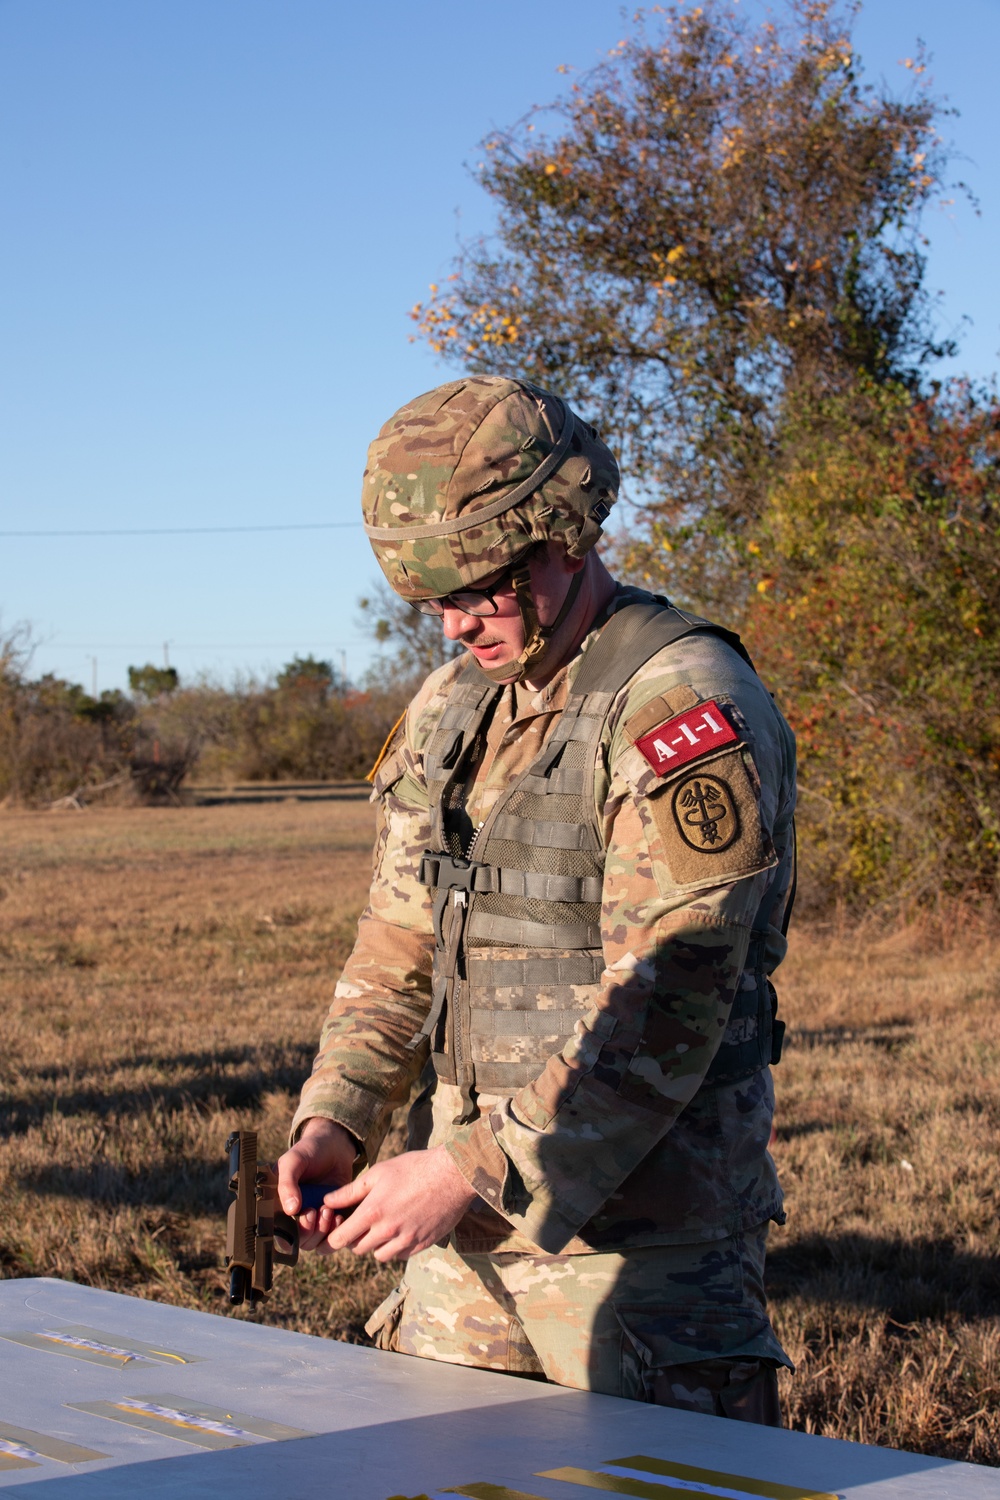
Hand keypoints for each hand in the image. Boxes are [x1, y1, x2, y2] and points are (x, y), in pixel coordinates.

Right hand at [276, 1117, 357, 1247]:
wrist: (334, 1146)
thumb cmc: (308, 1151)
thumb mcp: (292, 1161)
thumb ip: (287, 1184)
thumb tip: (290, 1210)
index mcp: (278, 1205)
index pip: (277, 1232)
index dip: (288, 1233)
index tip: (303, 1214)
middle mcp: (294, 1216)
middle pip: (297, 1242)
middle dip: (308, 1232)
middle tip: (316, 1211)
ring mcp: (313, 1218)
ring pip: (314, 1243)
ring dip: (322, 1232)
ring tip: (328, 1211)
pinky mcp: (330, 1218)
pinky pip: (331, 1237)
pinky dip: (335, 1231)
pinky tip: (338, 1215)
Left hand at [314, 1147, 477, 1262]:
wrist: (453, 1175)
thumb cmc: (414, 1168)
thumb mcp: (379, 1173)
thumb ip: (350, 1191)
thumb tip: (327, 1201)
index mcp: (373, 1212)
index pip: (340, 1239)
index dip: (335, 1235)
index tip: (339, 1227)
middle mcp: (387, 1231)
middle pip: (358, 1249)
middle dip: (356, 1238)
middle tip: (364, 1222)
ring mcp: (406, 1241)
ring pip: (379, 1256)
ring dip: (377, 1245)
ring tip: (384, 1225)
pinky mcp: (422, 1245)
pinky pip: (400, 1255)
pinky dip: (396, 1247)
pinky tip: (402, 1228)